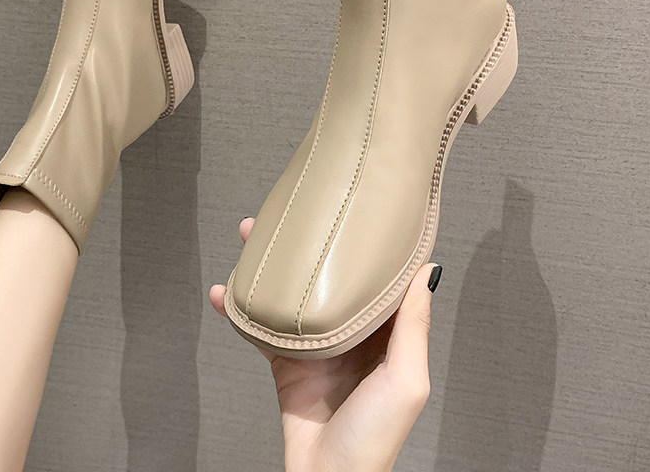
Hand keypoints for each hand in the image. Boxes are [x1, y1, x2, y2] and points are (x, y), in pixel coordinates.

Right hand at [210, 217, 440, 471]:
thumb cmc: (375, 439)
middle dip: (308, 247)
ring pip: (291, 294)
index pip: (378, 278)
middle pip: (328, 277)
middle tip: (288, 214)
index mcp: (385, 334)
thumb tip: (426, 270)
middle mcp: (351, 334)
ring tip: (251, 239)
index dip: (366, 244)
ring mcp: (316, 346)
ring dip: (269, 268)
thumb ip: (413, 326)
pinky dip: (240, 311)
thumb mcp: (406, 380)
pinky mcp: (286, 362)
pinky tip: (223, 294)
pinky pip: (260, 329)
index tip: (354, 211)